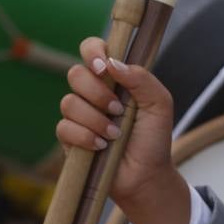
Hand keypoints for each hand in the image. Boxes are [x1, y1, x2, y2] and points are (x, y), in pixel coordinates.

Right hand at [57, 37, 190, 223]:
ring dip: (95, 119)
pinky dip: (85, 136)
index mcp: (115, 79)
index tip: (102, 67)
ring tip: (115, 133)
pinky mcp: (68, 137)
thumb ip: (142, 79)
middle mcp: (94, 93)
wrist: (146, 174)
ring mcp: (79, 115)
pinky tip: (101, 146)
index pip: (93, 49)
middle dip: (97, 92)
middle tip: (118, 109)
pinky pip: (64, 127)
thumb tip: (113, 63)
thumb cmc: (154, 138)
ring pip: (69, 102)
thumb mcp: (159, 105)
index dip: (92, 51)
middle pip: (75, 74)